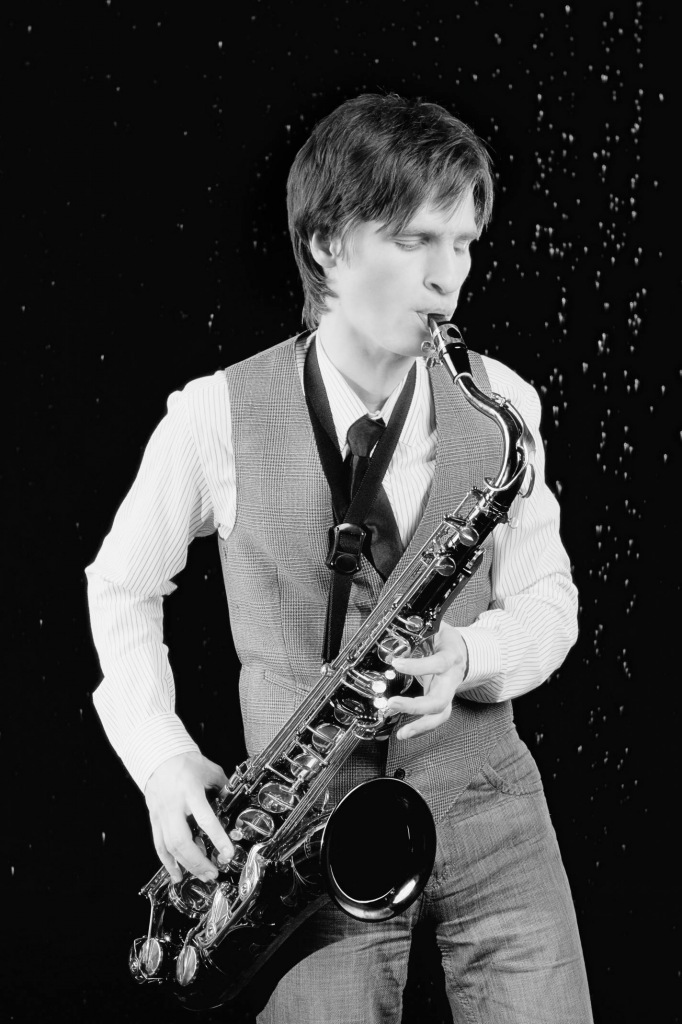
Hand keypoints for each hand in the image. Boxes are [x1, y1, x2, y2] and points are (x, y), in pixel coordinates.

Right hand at [144, 751, 234, 882]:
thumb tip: (235, 800)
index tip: (228, 853)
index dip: (217, 839)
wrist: (159, 756)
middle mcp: (174, 806)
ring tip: (203, 875)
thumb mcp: (210, 770)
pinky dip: (168, 862)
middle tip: (214, 872)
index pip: (205, 819)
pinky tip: (177, 873)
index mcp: (190, 792)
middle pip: (182, 841)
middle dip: (198, 861)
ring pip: (170, 847)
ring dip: (187, 865)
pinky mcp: (155, 819)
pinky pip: (159, 845)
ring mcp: (161, 815)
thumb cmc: (185, 762)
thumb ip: (223, 786)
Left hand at [385, 623, 467, 739]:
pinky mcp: (442, 701)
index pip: (438, 664)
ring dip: (421, 726)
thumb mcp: (436, 627)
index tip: (396, 663)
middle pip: (440, 700)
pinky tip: (405, 733)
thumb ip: (420, 627)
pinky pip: (434, 718)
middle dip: (416, 707)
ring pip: (441, 715)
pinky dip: (420, 728)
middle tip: (392, 704)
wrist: (463, 650)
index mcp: (451, 657)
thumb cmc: (446, 639)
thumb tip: (396, 628)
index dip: (417, 666)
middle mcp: (451, 679)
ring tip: (402, 733)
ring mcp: (448, 692)